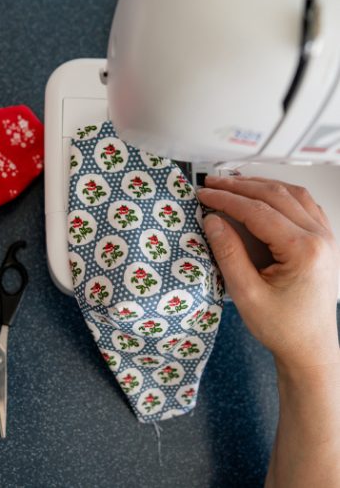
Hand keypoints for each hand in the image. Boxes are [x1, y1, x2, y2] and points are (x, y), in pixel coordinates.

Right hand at [198, 176, 339, 370]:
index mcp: (303, 250)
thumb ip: (228, 253)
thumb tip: (212, 220)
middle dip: (240, 186)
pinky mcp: (325, 240)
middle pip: (276, 195)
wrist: (310, 347)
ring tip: (232, 182)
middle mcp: (320, 237)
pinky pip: (304, 204)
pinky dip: (280, 193)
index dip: (226, 199)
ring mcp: (327, 236)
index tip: (203, 194)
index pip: (258, 211)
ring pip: (292, 194)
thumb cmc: (280, 326)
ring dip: (260, 184)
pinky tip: (263, 194)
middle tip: (211, 182)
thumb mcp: (246, 293)